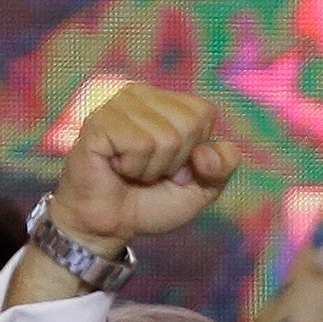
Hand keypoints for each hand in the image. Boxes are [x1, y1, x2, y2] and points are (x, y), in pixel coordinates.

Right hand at [50, 83, 240, 250]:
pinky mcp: (99, 122)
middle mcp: (141, 95)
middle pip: (189, 125)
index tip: (171, 168)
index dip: (196, 151)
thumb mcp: (201, 187)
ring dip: (151, 168)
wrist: (109, 226)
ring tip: (131, 171)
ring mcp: (118, 105)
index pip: (205, 113)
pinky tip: (116, 167)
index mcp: (166, 102)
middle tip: (149, 172)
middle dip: (174, 162)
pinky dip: (133, 167)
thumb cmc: (150, 202)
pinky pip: (140, 144)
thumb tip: (207, 153)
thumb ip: (223, 165)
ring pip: (165, 137)